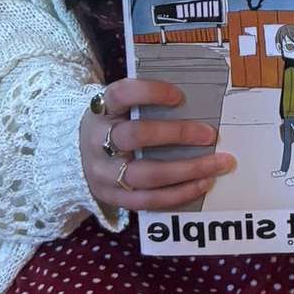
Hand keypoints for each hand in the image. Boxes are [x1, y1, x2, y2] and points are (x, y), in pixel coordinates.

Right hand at [80, 78, 236, 212]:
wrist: (75, 156)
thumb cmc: (112, 125)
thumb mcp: (118, 107)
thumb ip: (146, 103)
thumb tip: (197, 101)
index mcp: (101, 109)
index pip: (122, 94)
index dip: (150, 92)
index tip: (179, 95)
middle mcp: (98, 140)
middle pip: (136, 136)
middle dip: (177, 134)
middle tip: (210, 134)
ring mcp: (103, 173)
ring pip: (147, 174)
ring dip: (188, 170)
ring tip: (218, 164)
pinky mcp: (112, 197)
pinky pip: (149, 201)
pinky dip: (179, 193)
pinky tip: (203, 183)